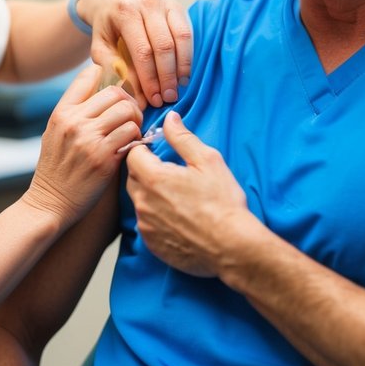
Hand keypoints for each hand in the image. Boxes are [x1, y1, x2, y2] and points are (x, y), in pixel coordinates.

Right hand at [24, 65, 142, 224]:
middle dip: (128, 103)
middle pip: (115, 92)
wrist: (49, 203)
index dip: (108, 78)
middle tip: (130, 117)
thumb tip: (101, 86)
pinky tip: (130, 146)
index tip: (115, 94)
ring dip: (135, 120)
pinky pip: (131, 134)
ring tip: (131, 132)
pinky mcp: (104, 158)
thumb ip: (74, 111)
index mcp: (61, 112)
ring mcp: (88, 139)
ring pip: (126, 111)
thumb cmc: (56, 168)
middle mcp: (74, 122)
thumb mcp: (54, 133)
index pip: (89, 75)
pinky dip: (135, 138)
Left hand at [76, 0, 191, 107]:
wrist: (111, 1)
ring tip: (177, 88)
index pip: (142, 51)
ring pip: (181, 38)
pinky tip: (183, 74)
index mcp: (126, 12)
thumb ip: (116, 71)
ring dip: (181, 67)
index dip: (150, 78)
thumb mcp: (101, 49)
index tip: (154, 99)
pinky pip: (188, 34)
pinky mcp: (177, 7)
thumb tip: (138, 98)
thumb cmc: (107, 29)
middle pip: (164, 45)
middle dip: (167, 76)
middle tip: (168, 98)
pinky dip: (187, 56)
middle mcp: (148, 3)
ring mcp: (165, 3)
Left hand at [125, 111, 253, 276]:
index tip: (157, 151)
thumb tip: (169, 118)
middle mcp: (143, 202)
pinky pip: (146, 224)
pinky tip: (177, 218)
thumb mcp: (207, 161)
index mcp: (154, 178)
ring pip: (138, 202)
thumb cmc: (223, 202)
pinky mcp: (151, 244)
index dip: (144, 149)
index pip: (132, 154)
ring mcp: (145, 225)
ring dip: (150, 195)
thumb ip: (183, 137)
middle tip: (170, 173)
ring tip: (176, 198)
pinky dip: (155, 218)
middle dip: (145, 171)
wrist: (232, 246)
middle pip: (132, 177)